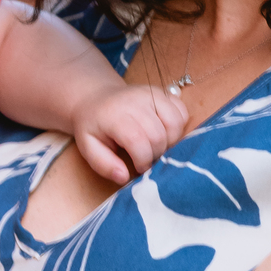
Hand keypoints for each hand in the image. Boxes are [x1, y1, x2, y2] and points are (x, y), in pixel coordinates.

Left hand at [72, 83, 189, 183]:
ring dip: (171, 142)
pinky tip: (165, 133)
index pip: (139, 141)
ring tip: (156, 147)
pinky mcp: (163, 92)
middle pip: (159, 135)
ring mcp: (152, 94)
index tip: (139, 168)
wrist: (96, 98)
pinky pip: (182, 112)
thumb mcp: (88, 147)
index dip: (143, 161)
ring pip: (175, 123)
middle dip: (156, 155)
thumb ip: (103, 164)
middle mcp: (136, 101)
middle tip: (147, 159)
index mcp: (115, 115)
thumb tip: (124, 177)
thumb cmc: (93, 126)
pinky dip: (178, 127)